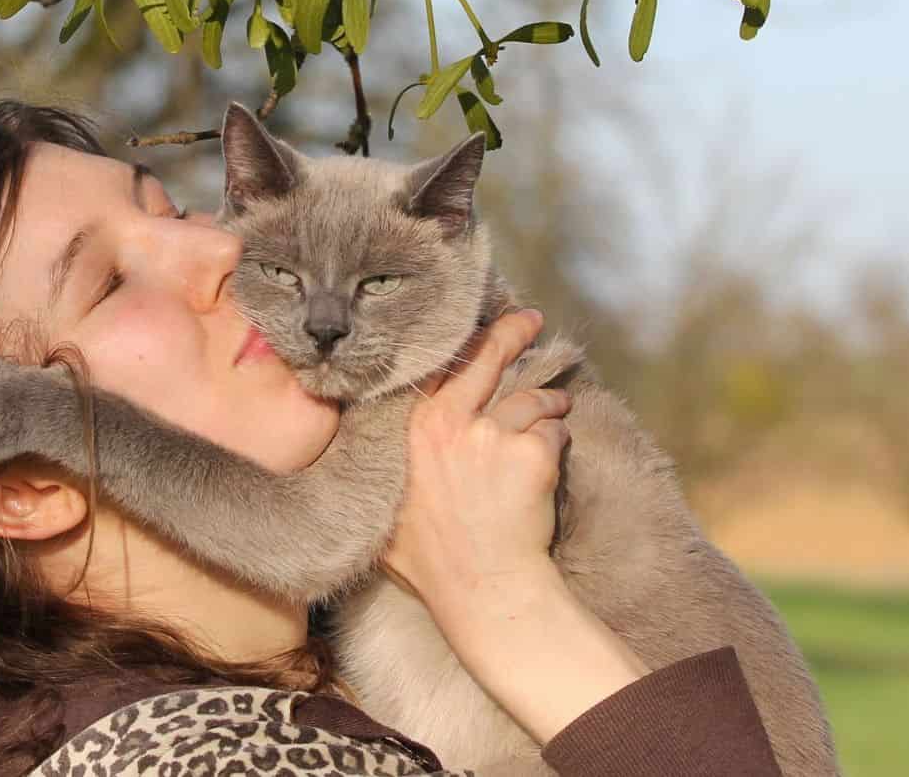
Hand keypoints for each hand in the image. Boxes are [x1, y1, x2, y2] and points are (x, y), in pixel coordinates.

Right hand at [382, 308, 571, 618]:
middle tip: (530, 319)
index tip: (480, 325)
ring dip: (549, 405)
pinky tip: (549, 465)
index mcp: (413, 429)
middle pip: (488, 358)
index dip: (464, 343)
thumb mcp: (384, 505)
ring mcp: (493, 435)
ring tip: (556, 410)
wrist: (481, 588)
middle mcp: (450, 422)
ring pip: (532, 401)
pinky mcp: (532, 452)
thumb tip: (349, 455)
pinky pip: (555, 434)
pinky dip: (558, 445)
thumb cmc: (430, 559)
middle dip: (513, 332)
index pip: (442, 368)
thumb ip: (378, 468)